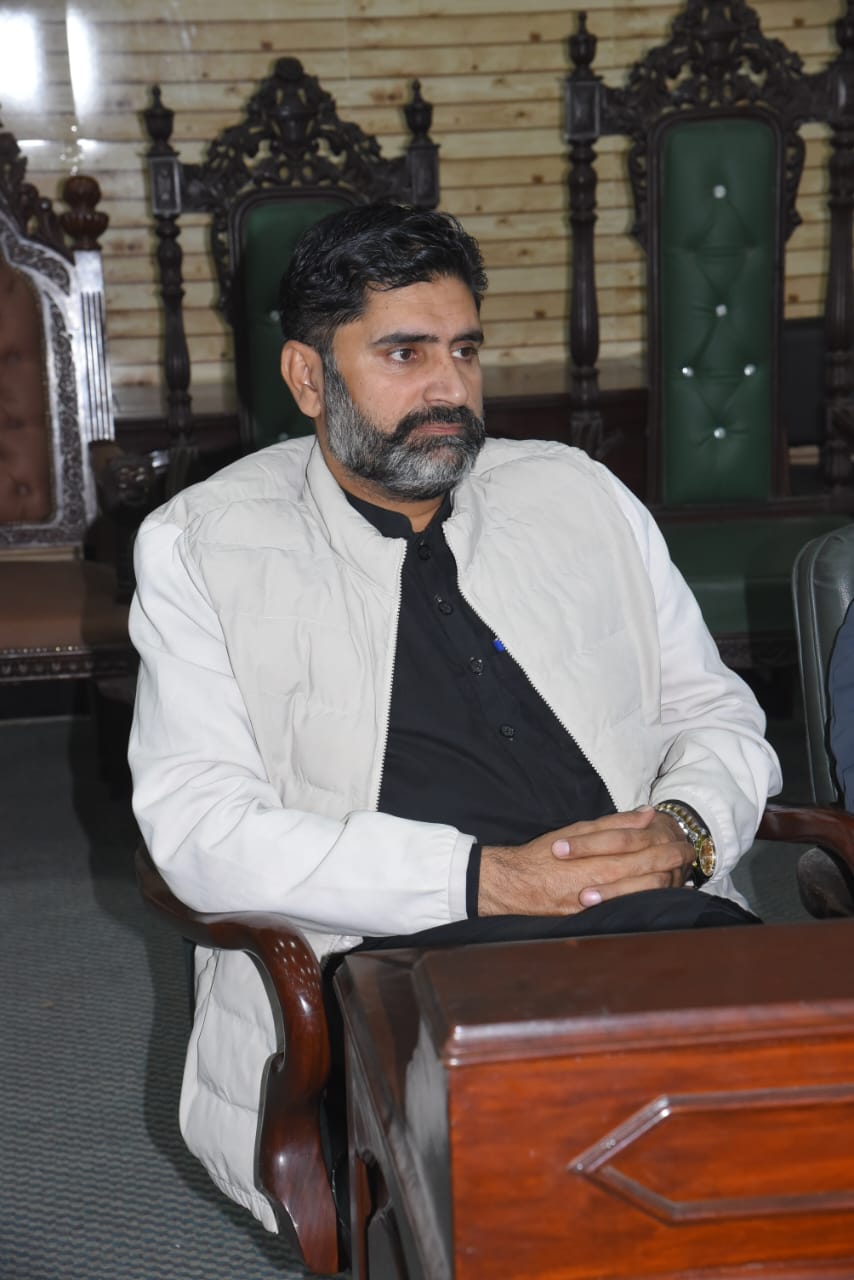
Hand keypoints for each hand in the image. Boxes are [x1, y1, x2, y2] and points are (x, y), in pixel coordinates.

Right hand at [478, 807, 692, 916]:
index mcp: (601, 858)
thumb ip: (615, 823)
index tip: (685, 842)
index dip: (670, 848)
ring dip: (667, 885)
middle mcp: (604, 883)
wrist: (515, 884)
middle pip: (652, 875)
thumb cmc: (545, 853)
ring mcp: (601, 905)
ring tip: (681, 878)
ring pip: (646, 896)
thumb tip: (647, 813)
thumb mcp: (579, 830)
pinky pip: (630, 910)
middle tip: (690, 857)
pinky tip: (659, 897)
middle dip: (675, 865)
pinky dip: (648, 901)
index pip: (646, 853)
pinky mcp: (595, 919)